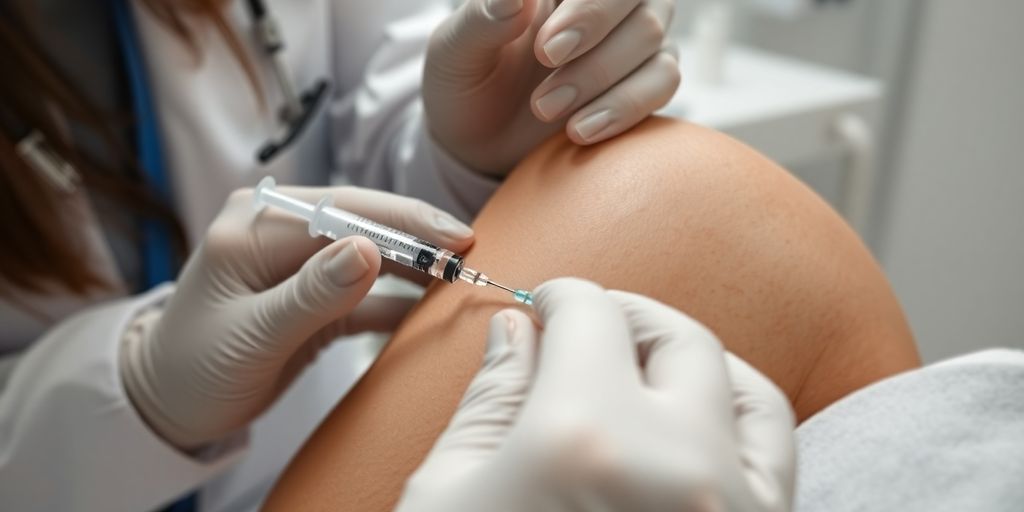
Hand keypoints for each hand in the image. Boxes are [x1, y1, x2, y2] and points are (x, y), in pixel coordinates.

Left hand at [119, 186, 473, 449]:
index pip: (343, 211)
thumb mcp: (252, 335)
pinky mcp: (313, 293)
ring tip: (460, 276)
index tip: (454, 238)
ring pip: (371, 254)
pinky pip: (365, 291)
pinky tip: (432, 306)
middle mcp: (278, 231)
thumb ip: (311, 293)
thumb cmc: (193, 368)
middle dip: (418, 239)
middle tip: (470, 253)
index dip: (403, 223)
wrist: (166, 405)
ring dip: (414, 267)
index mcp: (255, 225)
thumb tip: (369, 249)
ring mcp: (297, 261)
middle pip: (364, 224)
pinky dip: (397, 299)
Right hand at [396, 278, 794, 511]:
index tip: (547, 301)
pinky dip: (738, 419)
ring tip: (646, 361)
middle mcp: (677, 467)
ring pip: (746, 388)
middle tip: (590, 319)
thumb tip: (517, 333)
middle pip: (677, 337)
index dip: (563, 296)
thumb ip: (490, 401)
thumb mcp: (448, 499)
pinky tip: (691, 424)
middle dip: (629, 314)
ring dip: (697, 359)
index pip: (590, 316)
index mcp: (583, 442)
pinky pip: (775, 460)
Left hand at [425, 0, 679, 174]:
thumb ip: (481, 19)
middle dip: (594, 25)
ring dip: (599, 76)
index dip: (584, 4)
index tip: (544, 44)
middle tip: (546, 59)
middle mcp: (601, 1)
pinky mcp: (646, 80)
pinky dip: (625, 106)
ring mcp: (630, 37)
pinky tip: (579, 131)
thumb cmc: (465, 84)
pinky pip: (663, 79)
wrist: (480, 145)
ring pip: (652, 35)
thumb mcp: (455, 53)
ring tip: (544, 109)